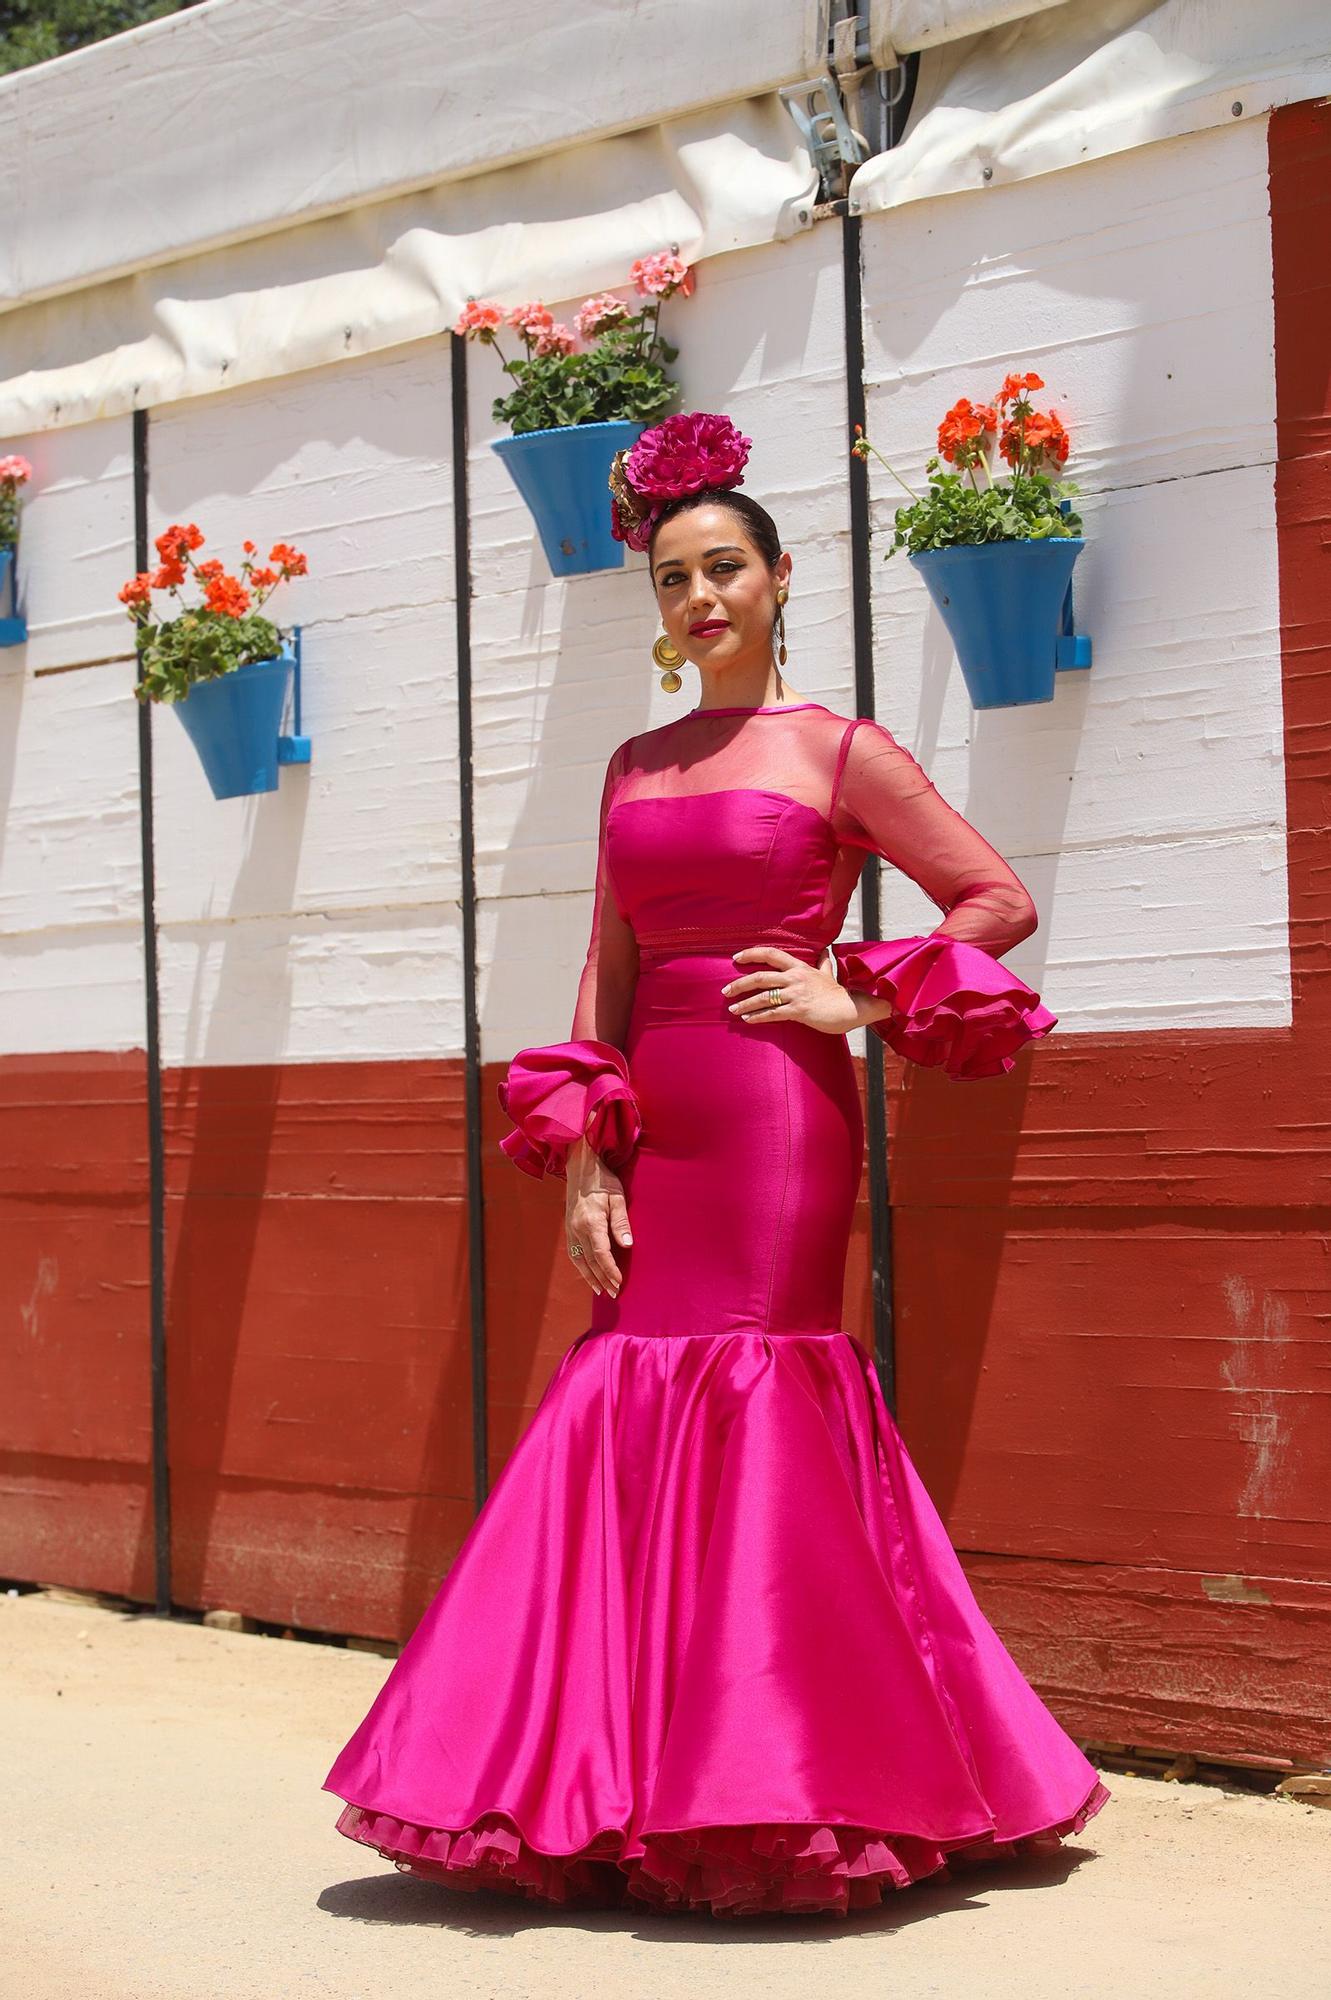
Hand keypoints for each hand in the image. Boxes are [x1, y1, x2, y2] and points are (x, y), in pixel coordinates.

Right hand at [564, 1137, 631, 1297]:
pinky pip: (574, 1253)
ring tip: (600, 1290)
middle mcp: (578, 1229)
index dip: (610, 1270)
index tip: (619, 1282)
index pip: (601, 1253)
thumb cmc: (602, 1180)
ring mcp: (571, 1229)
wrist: (580, 1167)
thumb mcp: (617, 1197)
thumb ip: (621, 1222)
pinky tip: (588, 1274)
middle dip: (602, 1279)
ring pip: (580, 1260)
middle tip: (614, 1293)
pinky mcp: (569, 1228)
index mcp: (591, 1221)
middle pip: (590, 1261)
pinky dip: (581, 1266)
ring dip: (590, 1277)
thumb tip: (627, 1245)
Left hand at [722, 944, 861, 1034]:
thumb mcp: (828, 974)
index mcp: (799, 967)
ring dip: (744, 1004)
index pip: (771, 954)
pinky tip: (747, 1020)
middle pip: (760, 977)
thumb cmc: (837, 993)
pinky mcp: (798, 1010)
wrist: (851, 1008)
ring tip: (733, 1009)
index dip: (751, 954)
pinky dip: (757, 1017)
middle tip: (726, 991)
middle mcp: (795, 978)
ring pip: (762, 997)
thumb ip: (823, 963)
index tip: (736, 958)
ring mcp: (796, 994)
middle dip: (739, 984)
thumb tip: (825, 951)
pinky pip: (772, 1014)